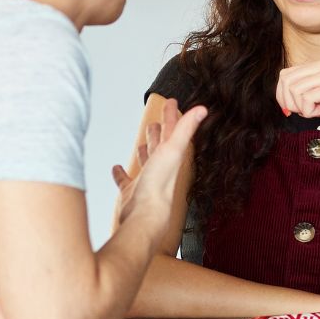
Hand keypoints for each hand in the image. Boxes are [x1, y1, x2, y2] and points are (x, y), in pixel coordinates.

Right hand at [111, 97, 205, 230]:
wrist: (145, 216)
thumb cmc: (159, 185)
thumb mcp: (173, 149)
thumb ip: (186, 128)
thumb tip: (203, 109)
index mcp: (171, 157)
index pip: (173, 131)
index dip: (172, 116)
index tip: (171, 102)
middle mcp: (161, 168)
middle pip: (161, 146)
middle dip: (159, 132)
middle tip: (156, 121)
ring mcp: (146, 181)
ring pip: (146, 162)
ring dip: (145, 151)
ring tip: (142, 143)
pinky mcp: (132, 193)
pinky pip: (126, 181)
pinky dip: (121, 174)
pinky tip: (117, 168)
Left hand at [276, 60, 319, 122]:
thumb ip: (309, 100)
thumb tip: (292, 106)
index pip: (286, 74)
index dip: (281, 94)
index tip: (289, 110)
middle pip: (286, 79)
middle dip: (286, 100)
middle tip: (298, 113)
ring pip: (294, 88)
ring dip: (299, 106)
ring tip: (314, 113)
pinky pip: (307, 97)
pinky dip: (308, 110)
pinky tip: (319, 113)